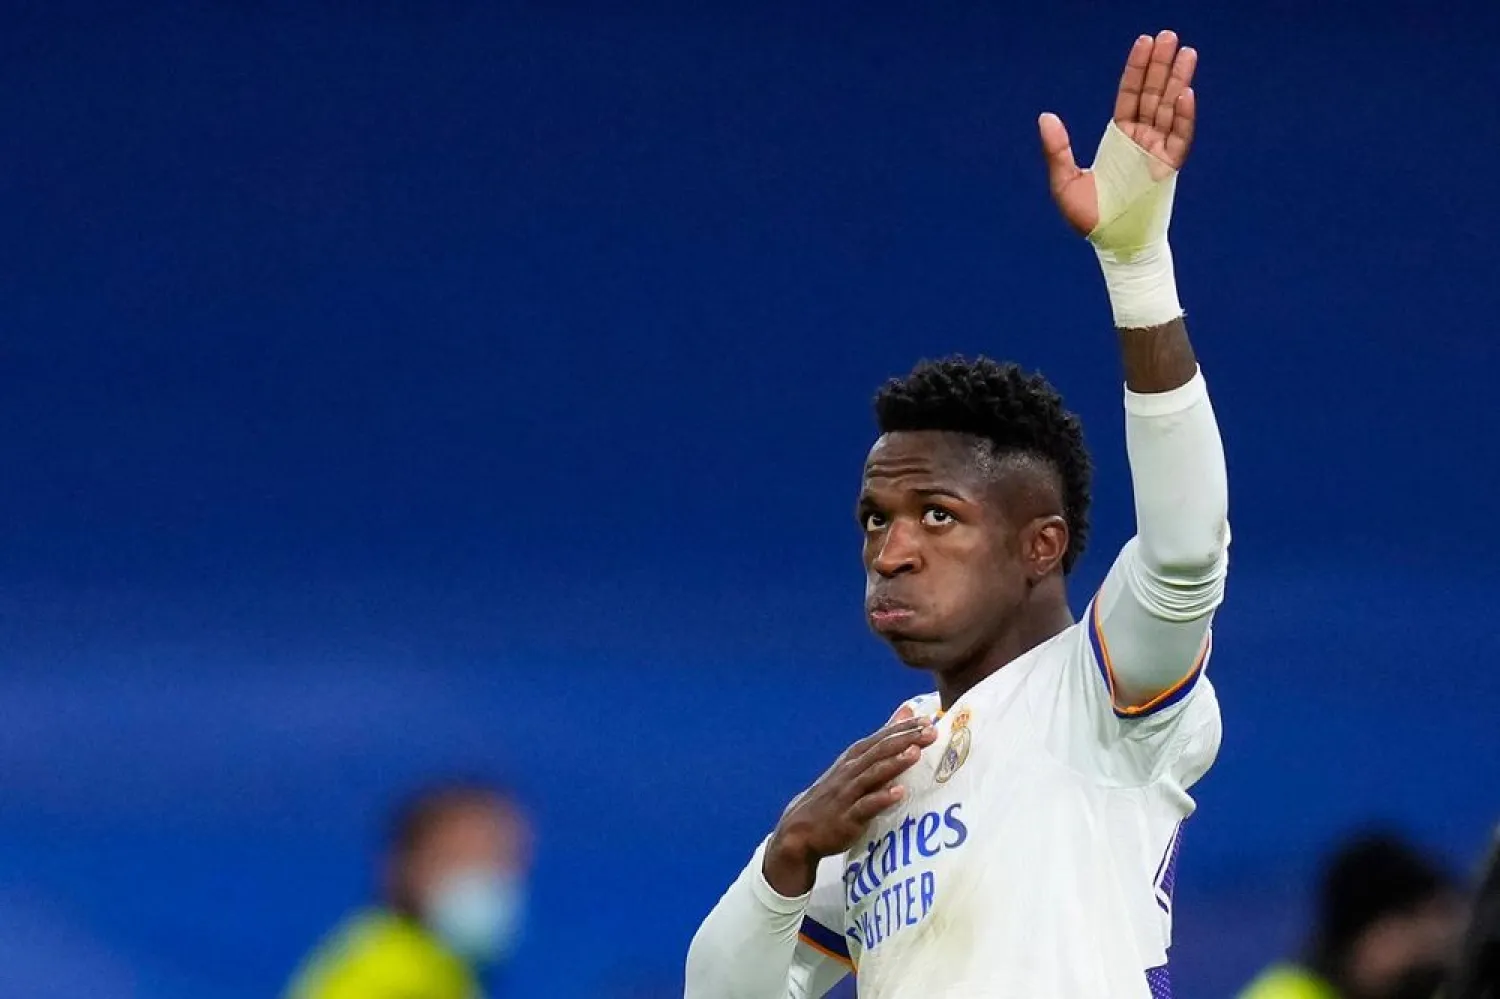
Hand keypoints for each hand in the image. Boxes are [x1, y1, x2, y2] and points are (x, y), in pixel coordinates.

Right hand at [762, 706, 937, 896]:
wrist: (802, 827)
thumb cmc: (836, 793)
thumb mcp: (855, 764)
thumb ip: (882, 740)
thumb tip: (906, 713)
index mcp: (854, 757)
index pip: (881, 737)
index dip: (903, 727)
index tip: (928, 719)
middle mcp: (851, 770)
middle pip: (880, 751)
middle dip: (905, 739)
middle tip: (930, 731)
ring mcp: (849, 793)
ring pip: (873, 774)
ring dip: (894, 763)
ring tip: (916, 753)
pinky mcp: (847, 816)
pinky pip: (865, 806)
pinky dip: (881, 798)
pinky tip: (898, 793)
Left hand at [1039, 30, 1198, 235]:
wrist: (1112, 246)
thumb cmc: (1090, 218)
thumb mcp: (1064, 182)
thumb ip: (1057, 150)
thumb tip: (1045, 117)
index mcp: (1119, 138)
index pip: (1130, 95)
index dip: (1136, 69)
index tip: (1144, 43)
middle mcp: (1141, 140)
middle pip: (1153, 94)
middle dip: (1160, 65)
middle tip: (1168, 36)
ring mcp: (1157, 152)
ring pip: (1170, 108)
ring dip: (1177, 80)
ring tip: (1185, 52)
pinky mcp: (1169, 168)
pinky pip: (1180, 138)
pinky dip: (1184, 116)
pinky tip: (1185, 93)